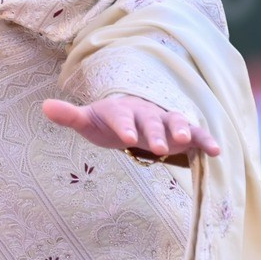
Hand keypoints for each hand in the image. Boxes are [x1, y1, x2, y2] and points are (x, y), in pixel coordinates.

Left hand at [41, 93, 219, 164]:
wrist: (131, 115)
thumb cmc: (108, 121)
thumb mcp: (89, 120)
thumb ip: (71, 115)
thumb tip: (44, 106)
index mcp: (121, 109)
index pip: (121, 116)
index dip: (124, 125)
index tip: (126, 138)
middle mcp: (145, 112)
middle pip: (151, 120)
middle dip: (155, 133)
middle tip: (159, 147)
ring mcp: (165, 119)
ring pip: (176, 121)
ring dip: (183, 130)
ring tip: (188, 141)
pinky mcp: (183, 130)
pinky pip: (197, 134)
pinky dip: (205, 140)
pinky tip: (216, 153)